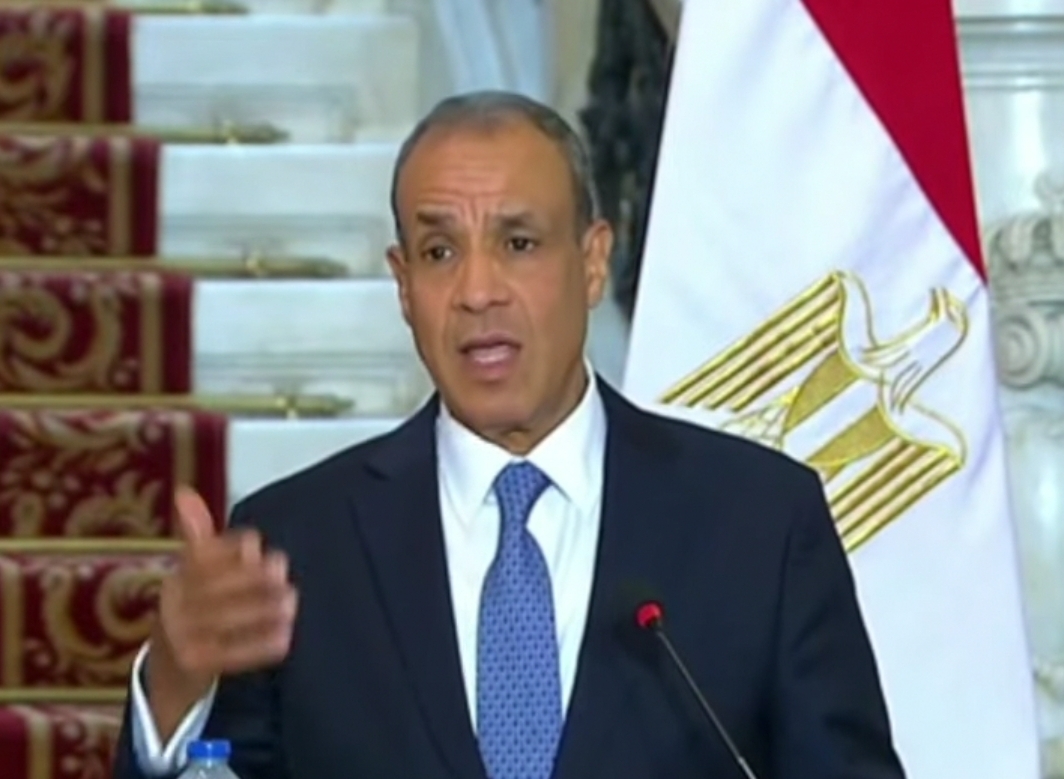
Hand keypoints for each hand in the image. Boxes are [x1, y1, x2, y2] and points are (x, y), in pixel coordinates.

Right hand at [146, 487, 297, 739]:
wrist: (167, 675)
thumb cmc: (193, 613)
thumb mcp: (191, 576)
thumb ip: (200, 538)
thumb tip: (184, 491)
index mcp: (174, 579)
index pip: (201, 558)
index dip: (233, 552)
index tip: (262, 550)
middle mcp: (171, 606)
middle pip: (214, 588)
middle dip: (253, 581)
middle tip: (285, 578)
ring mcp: (179, 638)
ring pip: (223, 620)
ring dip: (262, 612)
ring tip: (291, 604)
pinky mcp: (192, 666)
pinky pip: (230, 655)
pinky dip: (259, 647)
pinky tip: (284, 639)